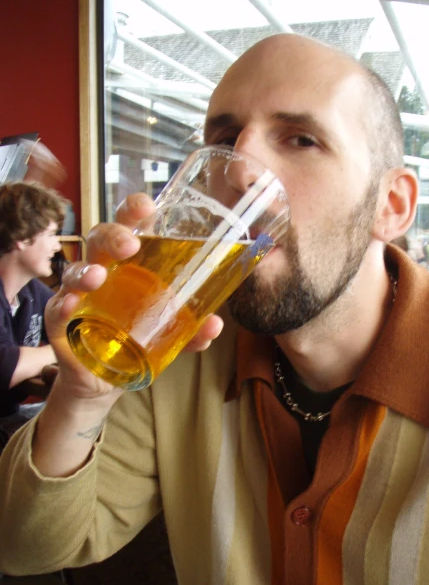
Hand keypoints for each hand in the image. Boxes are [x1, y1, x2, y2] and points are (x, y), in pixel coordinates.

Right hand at [44, 193, 223, 400]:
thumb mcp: (169, 333)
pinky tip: (71, 305)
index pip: (129, 226)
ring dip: (85, 271)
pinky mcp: (62, 322)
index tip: (147, 206)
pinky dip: (62, 305)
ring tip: (97, 277)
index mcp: (130, 263)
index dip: (134, 211)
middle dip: (113, 236)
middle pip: (100, 239)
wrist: (106, 378)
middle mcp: (103, 270)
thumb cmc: (137, 338)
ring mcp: (79, 294)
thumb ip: (191, 329)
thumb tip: (214, 324)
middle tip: (130, 245)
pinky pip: (57, 308)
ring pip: (75, 270)